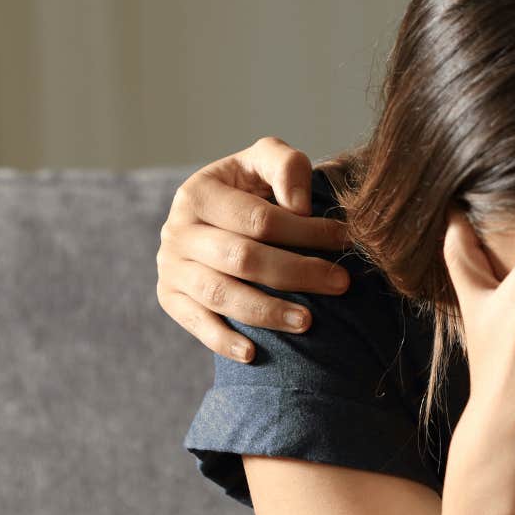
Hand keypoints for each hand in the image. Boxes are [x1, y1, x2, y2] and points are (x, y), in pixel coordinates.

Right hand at [156, 137, 353, 361]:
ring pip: (221, 295)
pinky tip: (253, 354)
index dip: (306, 231)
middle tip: (341, 282)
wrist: (217, 212)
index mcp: (198, 192)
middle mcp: (177, 230)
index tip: (345, 240)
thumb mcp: (267, 160)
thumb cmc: (253, 185)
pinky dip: (222, 340)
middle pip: (243, 258)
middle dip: (297, 272)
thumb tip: (299, 207)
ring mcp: (170, 267)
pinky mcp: (170, 297)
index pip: (258, 219)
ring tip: (308, 322)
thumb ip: (285, 167)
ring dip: (267, 311)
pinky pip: (196, 324)